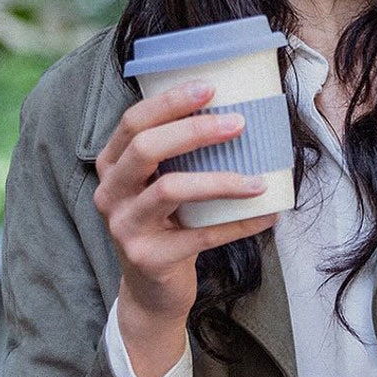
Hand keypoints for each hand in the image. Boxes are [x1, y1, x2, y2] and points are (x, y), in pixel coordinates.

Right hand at [93, 80, 277, 376]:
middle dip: (194, 131)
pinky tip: (266, 214)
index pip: (134, 122)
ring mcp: (124, 227)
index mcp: (112, 164)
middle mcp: (110, 192)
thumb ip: (180, 150)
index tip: (210, 88)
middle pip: (146, 148)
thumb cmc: (166, 218)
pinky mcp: (147, 258)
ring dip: (222, 181)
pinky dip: (238, 223)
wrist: (151, 288)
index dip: (170, 102)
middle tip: (239, 123)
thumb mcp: (160, 180)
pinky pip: (200, 235)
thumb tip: (239, 109)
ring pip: (171, 189)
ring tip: (259, 180)